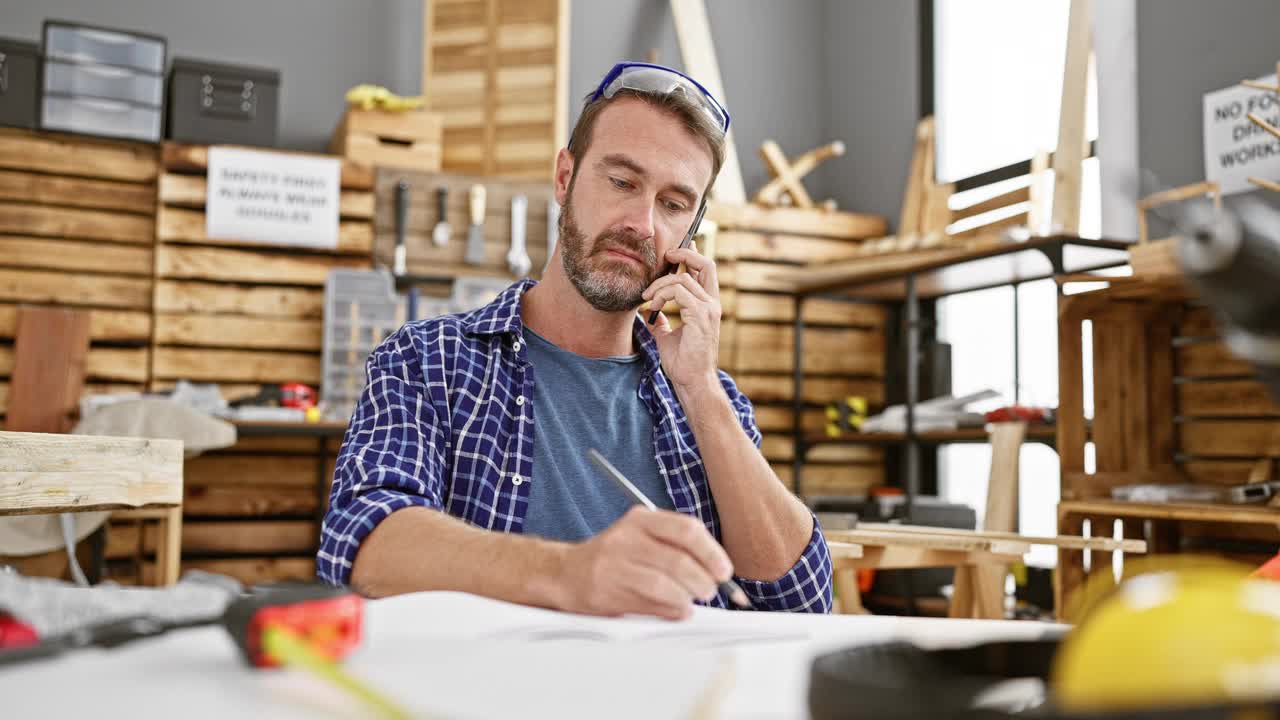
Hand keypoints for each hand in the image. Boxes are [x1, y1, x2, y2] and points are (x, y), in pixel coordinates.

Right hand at [555, 506, 735, 619]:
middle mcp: (626, 538)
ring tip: (692, 602)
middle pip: (678, 560)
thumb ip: (676, 547)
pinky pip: (649, 603)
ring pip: (664, 584)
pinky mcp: (607, 591)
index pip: (686, 529)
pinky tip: (677, 610)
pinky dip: (671, 610)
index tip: (724, 571)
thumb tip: (717, 571)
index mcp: (641, 519)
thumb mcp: (642, 537)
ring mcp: (614, 565)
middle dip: (703, 580)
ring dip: (687, 597)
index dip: (712, 552)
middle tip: (711, 591)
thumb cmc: (615, 556)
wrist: (566, 573)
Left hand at [642, 242, 721, 390]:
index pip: (705, 272)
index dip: (692, 255)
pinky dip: (662, 295)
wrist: (692, 382)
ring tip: (648, 297)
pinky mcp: (700, 317)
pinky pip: (679, 293)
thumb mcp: (667, 337)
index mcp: (707, 306)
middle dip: (684, 254)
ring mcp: (709, 310)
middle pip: (705, 264)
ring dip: (661, 284)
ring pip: (684, 279)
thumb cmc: (683, 363)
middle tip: (665, 256)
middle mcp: (712, 304)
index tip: (676, 249)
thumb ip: (661, 322)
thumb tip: (649, 313)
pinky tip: (653, 306)